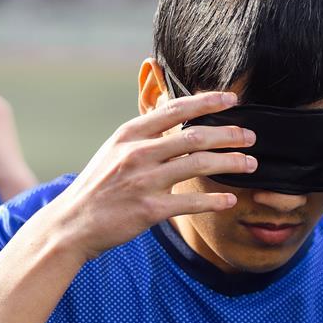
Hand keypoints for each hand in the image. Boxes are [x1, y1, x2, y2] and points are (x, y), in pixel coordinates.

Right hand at [47, 91, 256, 260]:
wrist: (72, 223)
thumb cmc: (96, 187)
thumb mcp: (113, 151)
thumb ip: (143, 136)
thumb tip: (173, 118)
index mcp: (129, 134)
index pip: (175, 109)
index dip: (207, 102)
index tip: (231, 99)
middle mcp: (138, 153)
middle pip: (195, 136)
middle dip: (229, 134)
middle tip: (251, 136)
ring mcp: (143, 181)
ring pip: (199, 165)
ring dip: (231, 163)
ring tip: (250, 164)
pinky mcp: (149, 210)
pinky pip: (191, 202)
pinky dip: (215, 200)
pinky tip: (230, 200)